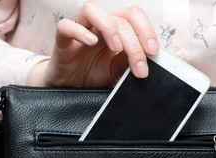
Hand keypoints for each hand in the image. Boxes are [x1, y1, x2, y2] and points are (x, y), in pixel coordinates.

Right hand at [27, 0, 158, 86]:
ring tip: (116, 48)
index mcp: (115, 29)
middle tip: (139, 67)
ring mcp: (80, 29)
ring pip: (93, 10)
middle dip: (134, 43)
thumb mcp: (117, 71)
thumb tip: (150, 59)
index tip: (153, 52)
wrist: (71, 89)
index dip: (146, 31)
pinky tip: (91, 42)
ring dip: (109, 27)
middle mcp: (98, 25)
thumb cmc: (94, 76)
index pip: (134, 16)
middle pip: (120, 18)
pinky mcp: (62, 40)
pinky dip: (79, 31)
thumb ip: (130, 63)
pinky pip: (65, 26)